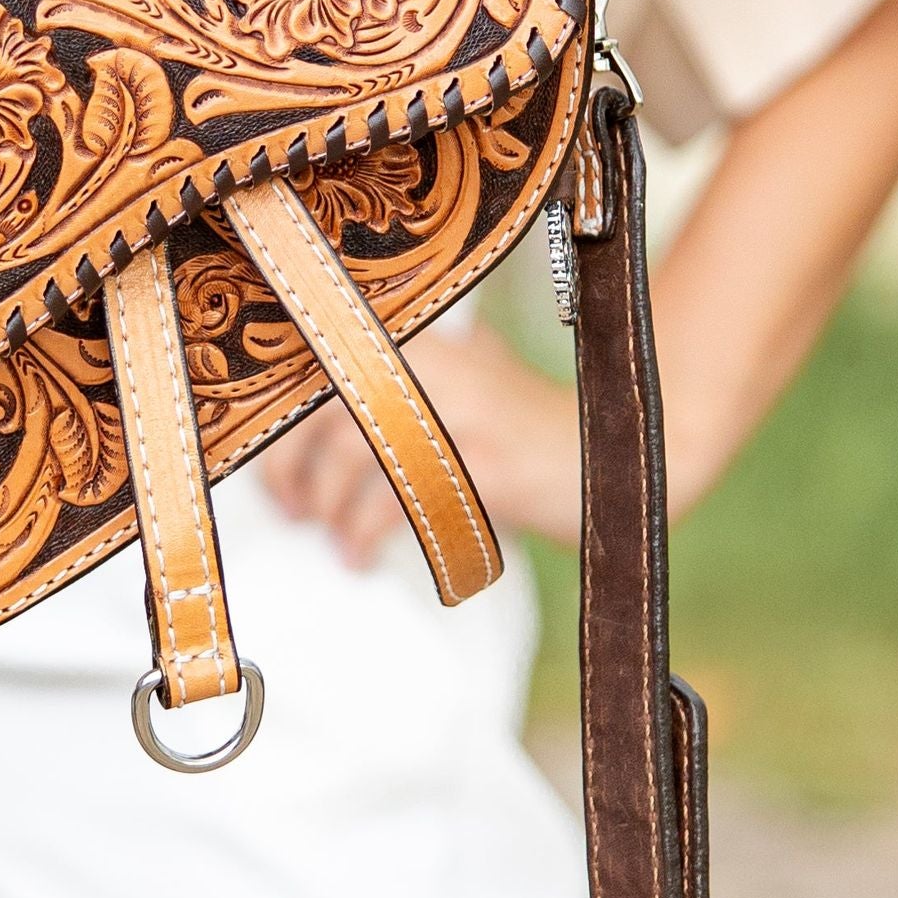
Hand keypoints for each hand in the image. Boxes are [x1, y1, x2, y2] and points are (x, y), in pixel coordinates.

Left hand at [253, 313, 582, 569]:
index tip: (271, 470)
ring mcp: (462, 412)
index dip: (281, 423)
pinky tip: (360, 556)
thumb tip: (316, 426)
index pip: (324, 366)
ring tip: (334, 541)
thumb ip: (409, 380)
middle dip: (291, 468)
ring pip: (352, 455)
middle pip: (324, 409)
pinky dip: (365, 534)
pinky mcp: (484, 465)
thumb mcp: (474, 376)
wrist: (626, 448)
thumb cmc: (532, 426)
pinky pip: (396, 501)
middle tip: (292, 510)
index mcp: (424, 341)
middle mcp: (437, 365)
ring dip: (329, 509)